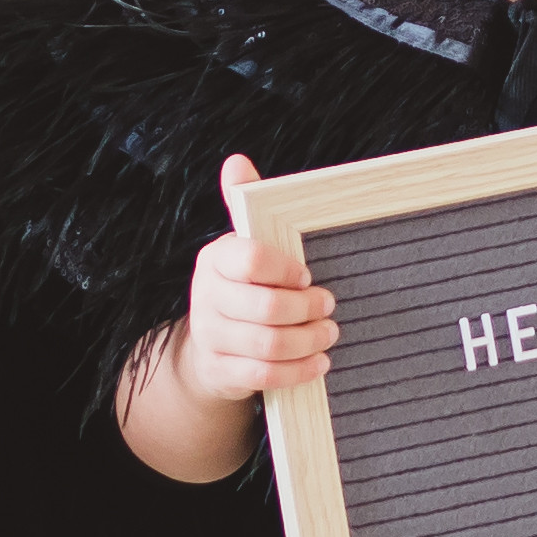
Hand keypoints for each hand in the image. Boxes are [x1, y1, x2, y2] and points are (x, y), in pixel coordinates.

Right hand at [170, 157, 337, 408]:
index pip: (251, 260)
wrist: (209, 350)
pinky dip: (298, 370)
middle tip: (330, 306)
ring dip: (308, 340)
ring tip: (329, 333)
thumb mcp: (242, 248)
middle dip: (307, 309)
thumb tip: (236, 161)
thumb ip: (245, 205)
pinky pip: (264, 375)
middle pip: (265, 308)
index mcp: (215, 259)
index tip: (308, 275)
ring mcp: (211, 337)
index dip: (285, 270)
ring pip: (268, 344)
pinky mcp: (220, 372)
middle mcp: (206, 297)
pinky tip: (318, 362)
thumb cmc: (240, 288)